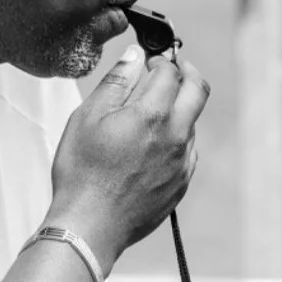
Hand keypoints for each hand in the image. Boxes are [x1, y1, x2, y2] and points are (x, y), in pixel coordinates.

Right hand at [46, 45, 209, 271]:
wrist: (90, 226)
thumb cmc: (82, 172)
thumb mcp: (88, 117)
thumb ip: (116, 81)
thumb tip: (135, 56)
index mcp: (153, 114)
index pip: (172, 72)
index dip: (162, 60)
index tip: (151, 60)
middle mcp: (176, 136)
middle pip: (199, 91)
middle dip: (188, 73)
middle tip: (173, 69)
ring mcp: (183, 162)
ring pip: (193, 122)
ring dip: (180, 108)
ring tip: (152, 111)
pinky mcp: (181, 183)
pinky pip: (188, 150)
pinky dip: (177, 137)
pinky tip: (153, 143)